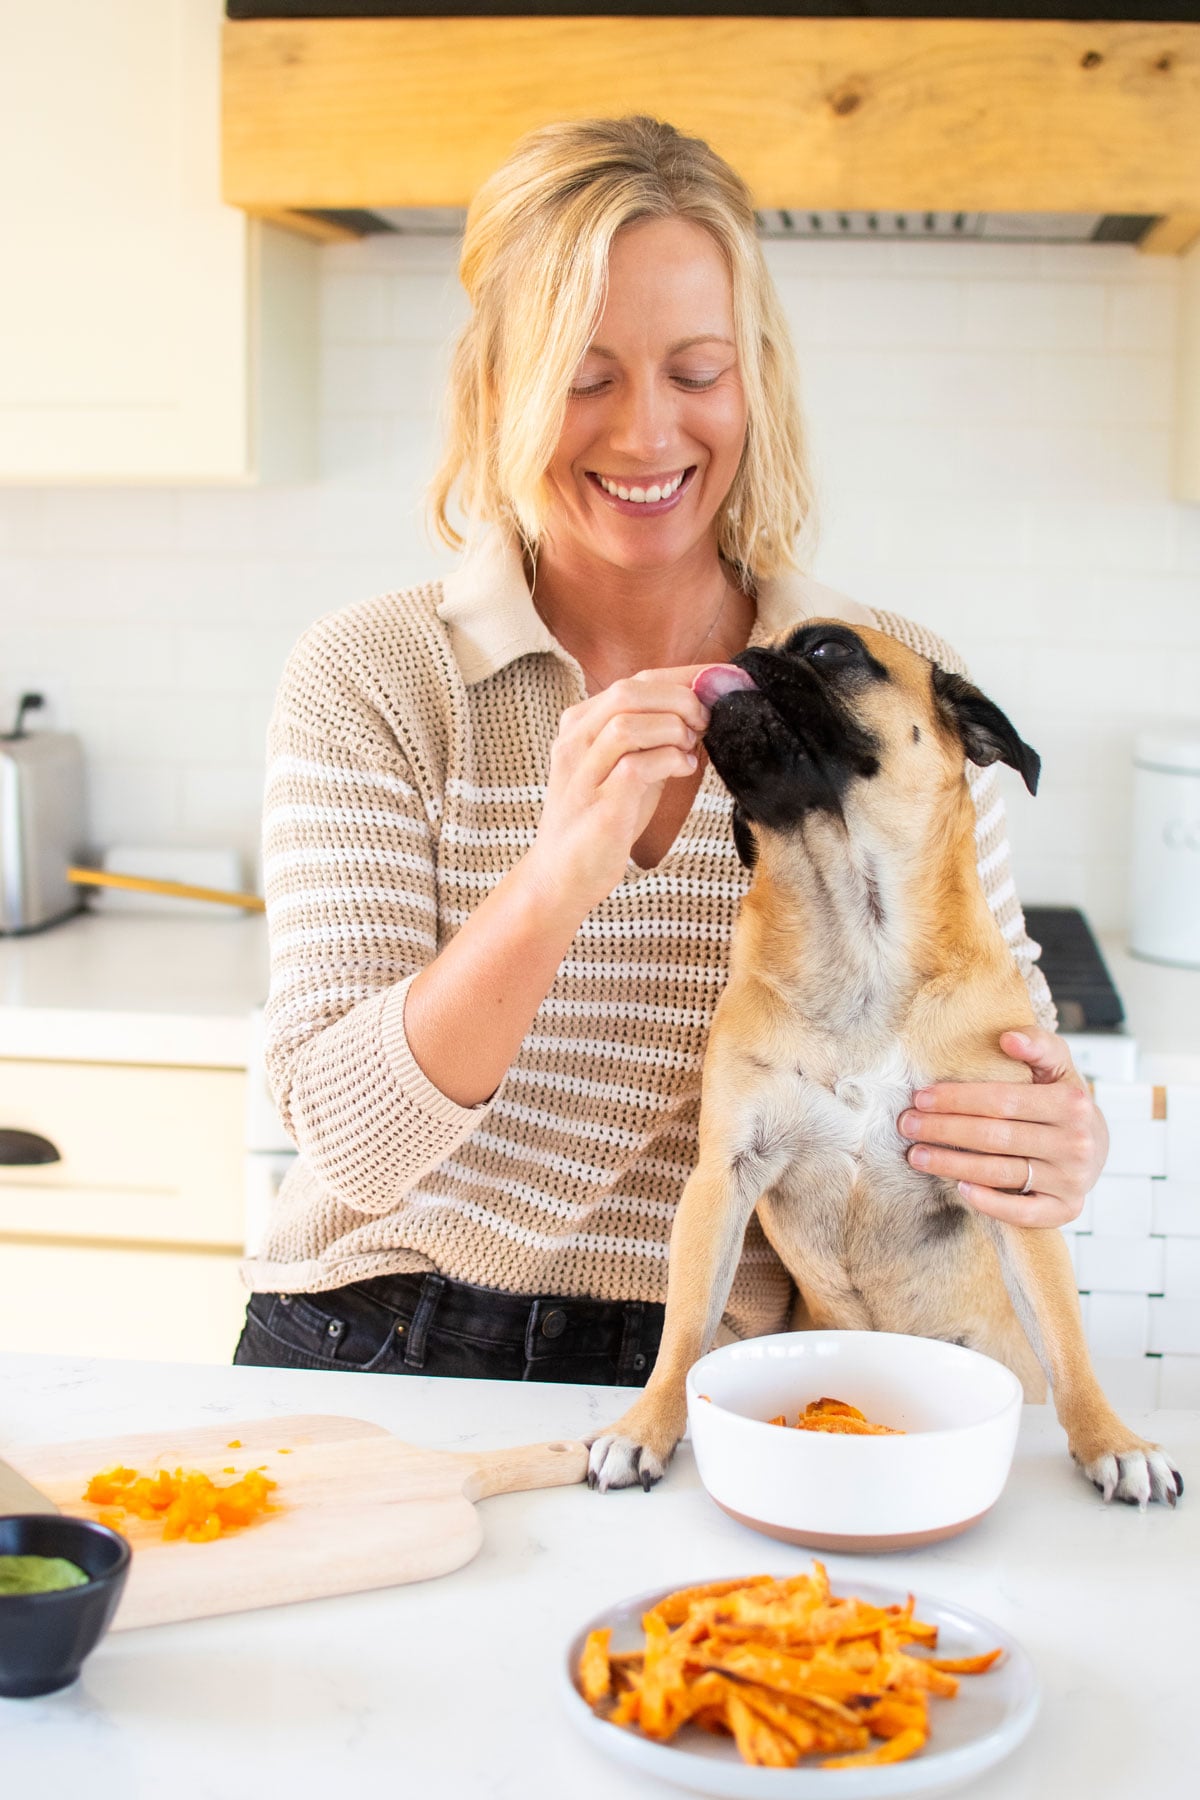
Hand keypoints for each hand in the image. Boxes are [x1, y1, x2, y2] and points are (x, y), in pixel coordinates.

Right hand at [525, 668, 711, 914]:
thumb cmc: (601, 820)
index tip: (720, 682)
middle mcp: (575, 741)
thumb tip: (702, 711)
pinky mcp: (598, 803)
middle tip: (705, 720)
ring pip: (628, 723)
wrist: (563, 875)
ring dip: (673, 730)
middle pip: (629, 692)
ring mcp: (583, 771)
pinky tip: (683, 770)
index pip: (636, 681)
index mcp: (581, 724)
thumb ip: (655, 738)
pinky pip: (636, 765)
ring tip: (689, 748)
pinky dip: (669, 760)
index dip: (685, 677)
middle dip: (680, 699)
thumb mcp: (628, 767)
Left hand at [897, 1028, 1107, 1226]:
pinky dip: (990, 1203)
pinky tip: (959, 1189)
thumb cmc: (1063, 1099)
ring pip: (1001, 1172)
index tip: (921, 1097)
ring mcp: (1071, 1179)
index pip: (1003, 1100)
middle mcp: (1075, 1143)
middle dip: (944, 1130)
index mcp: (1072, 1103)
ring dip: (952, 1165)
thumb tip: (1008, 1038)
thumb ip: (1038, 1045)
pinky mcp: (1065, 1209)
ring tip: (917, 1155)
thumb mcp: (1058, 1065)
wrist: (1097, 1144)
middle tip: (907, 1125)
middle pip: (995, 1137)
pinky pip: (1023, 1211)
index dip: (958, 1099)